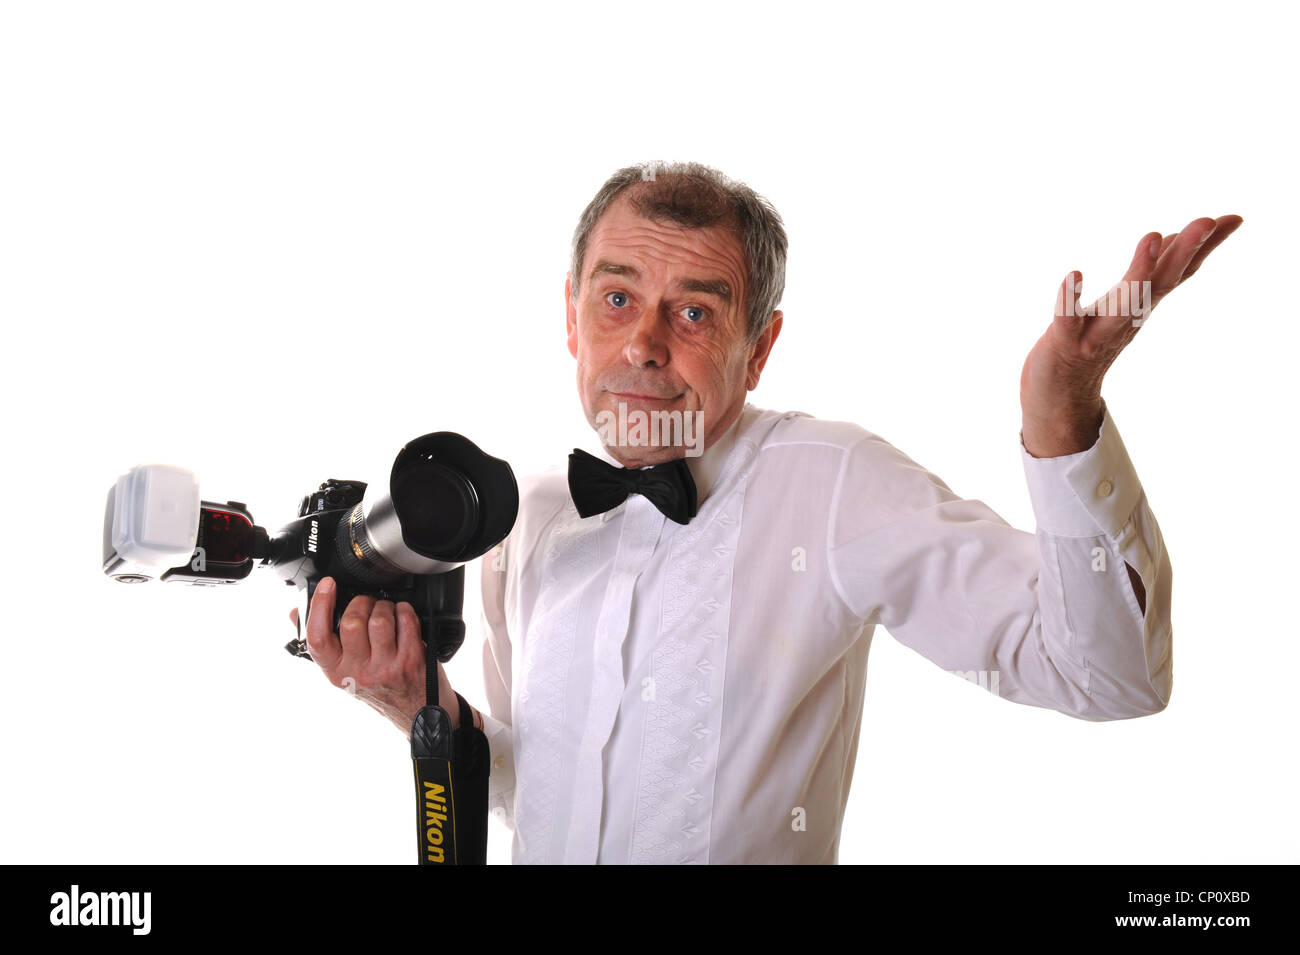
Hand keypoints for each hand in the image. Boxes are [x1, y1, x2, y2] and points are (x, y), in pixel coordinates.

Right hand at [289, 576, 462, 734]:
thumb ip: (322, 643)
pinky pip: (406, 622)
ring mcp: (386, 667)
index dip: (320, 606)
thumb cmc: (378, 689)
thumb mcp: (344, 672)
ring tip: (386, 612)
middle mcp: (359, 672)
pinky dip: (405, 612)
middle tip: (368, 605)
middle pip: (351, 622)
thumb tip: (296, 613)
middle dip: (362, 603)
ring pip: (379, 619)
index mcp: (336, 672)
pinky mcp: (411, 660)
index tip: (327, 585)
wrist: (414, 711)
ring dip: (384, 606)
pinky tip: (403, 617)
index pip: (318, 639)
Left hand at [1020, 214, 1242, 456]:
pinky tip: (1074, 274)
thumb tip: (1172, 238)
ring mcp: (1098, 333)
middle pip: (1161, 284)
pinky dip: (1070, 299)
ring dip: (1139, 273)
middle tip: (1207, 220)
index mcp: (1142, 306)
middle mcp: (1128, 319)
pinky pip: (1068, 320)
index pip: (1179, 273)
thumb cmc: (1090, 341)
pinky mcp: (1065, 343)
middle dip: (1184, 252)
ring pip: (1125, 304)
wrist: (1060, 398)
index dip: (1206, 247)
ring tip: (1152, 237)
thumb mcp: (1124, 305)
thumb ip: (1149, 274)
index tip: (1235, 218)